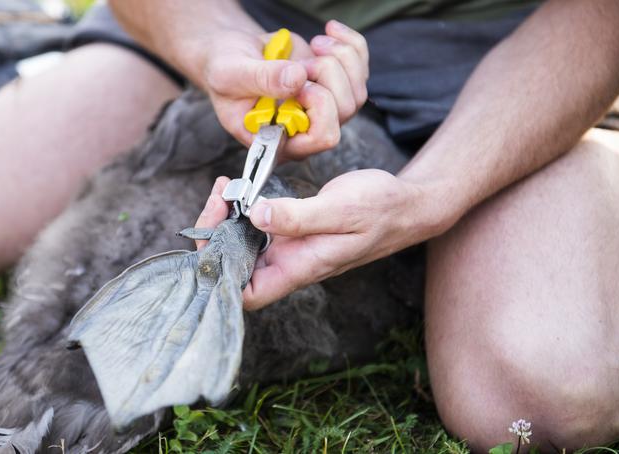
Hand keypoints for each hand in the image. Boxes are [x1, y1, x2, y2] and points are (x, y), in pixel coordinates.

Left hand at [194, 170, 454, 309]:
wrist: (404, 205)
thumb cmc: (379, 211)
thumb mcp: (341, 210)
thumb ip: (299, 216)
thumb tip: (256, 216)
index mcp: (299, 267)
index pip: (246, 294)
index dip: (220, 275)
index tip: (214, 234)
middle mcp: (290, 262)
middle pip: (235, 267)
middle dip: (215, 234)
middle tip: (220, 195)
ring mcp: (290, 247)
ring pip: (243, 245)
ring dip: (226, 220)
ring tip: (226, 187)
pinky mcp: (292, 231)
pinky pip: (256, 228)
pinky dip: (242, 210)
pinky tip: (241, 189)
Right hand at [200, 20, 368, 159]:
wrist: (235, 54)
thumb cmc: (224, 70)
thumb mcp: (231, 73)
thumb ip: (260, 79)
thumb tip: (297, 79)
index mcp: (280, 139)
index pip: (321, 137)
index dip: (319, 106)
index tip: (298, 80)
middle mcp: (306, 130)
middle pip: (344, 112)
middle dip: (327, 75)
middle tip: (302, 61)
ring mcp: (324, 111)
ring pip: (357, 93)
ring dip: (340, 59)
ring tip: (314, 44)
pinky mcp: (336, 87)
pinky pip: (361, 70)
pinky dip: (351, 45)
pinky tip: (330, 30)